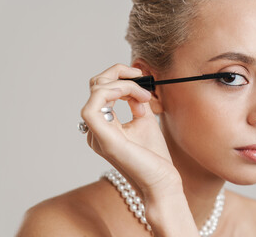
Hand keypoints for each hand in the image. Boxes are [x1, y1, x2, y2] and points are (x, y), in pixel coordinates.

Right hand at [80, 64, 182, 200]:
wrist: (162, 181)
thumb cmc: (154, 156)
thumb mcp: (144, 119)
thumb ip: (135, 100)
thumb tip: (134, 82)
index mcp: (104, 125)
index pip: (102, 90)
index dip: (122, 78)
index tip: (144, 82)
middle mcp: (95, 129)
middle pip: (96, 85)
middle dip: (119, 73)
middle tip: (142, 77)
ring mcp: (96, 134)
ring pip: (96, 90)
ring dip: (123, 84)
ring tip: (144, 97)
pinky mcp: (103, 138)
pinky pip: (94, 104)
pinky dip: (114, 91)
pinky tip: (132, 96)